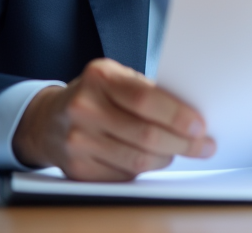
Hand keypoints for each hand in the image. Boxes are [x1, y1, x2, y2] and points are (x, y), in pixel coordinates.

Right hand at [12, 58, 215, 180]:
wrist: (47, 119)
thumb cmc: (93, 94)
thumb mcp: (114, 77)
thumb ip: (145, 90)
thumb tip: (190, 113)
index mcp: (99, 77)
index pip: (145, 98)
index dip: (177, 115)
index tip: (200, 125)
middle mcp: (84, 107)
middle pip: (145, 134)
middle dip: (183, 143)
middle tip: (203, 145)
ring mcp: (78, 140)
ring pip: (138, 160)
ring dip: (166, 158)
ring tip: (179, 151)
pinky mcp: (78, 168)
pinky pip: (124, 175)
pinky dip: (144, 170)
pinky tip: (151, 159)